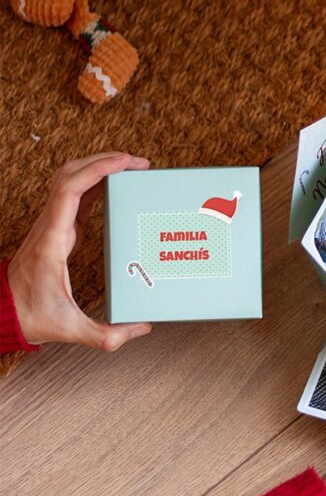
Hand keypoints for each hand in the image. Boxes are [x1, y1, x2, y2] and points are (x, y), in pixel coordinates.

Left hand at [7, 153, 152, 349]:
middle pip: (71, 174)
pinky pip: (74, 194)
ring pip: (69, 178)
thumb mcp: (70, 329)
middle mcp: (50, 225)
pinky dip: (94, 182)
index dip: (99, 170)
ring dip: (97, 166)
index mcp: (53, 241)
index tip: (125, 163)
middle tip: (137, 163)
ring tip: (128, 168)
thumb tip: (141, 327)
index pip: (71, 189)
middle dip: (104, 161)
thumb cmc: (31, 316)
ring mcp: (52, 224)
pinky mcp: (58, 228)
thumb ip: (107, 335)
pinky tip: (114, 186)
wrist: (3, 313)